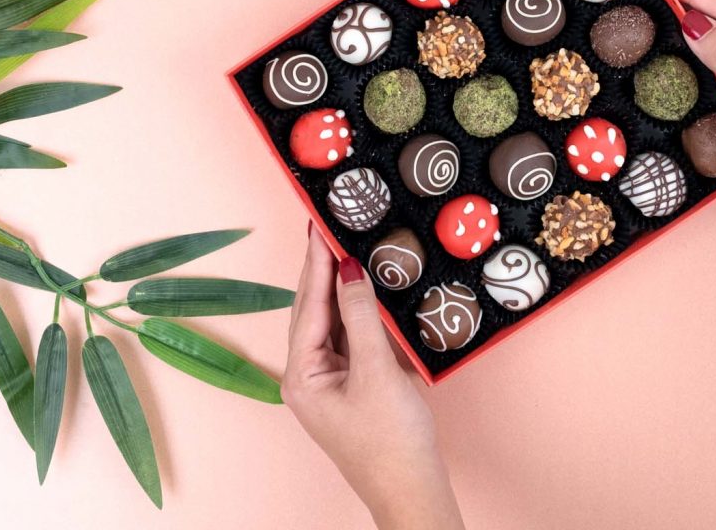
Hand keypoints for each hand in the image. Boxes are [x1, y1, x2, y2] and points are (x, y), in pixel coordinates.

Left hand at [282, 225, 464, 529]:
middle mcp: (307, 375)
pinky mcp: (350, 384)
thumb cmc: (391, 440)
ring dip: (339, 285)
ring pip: (331, 320)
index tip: (320, 224)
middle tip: (329, 224)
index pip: (309, 303)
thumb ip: (362, 315)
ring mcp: (328, 380)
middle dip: (322, 267)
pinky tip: (364, 286)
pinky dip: (356, 309)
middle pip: (313, 308)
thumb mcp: (377, 370)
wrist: (413, 491)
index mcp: (302, 374)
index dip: (316, 261)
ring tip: (344, 245)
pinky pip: (348, 335)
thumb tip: (348, 268)